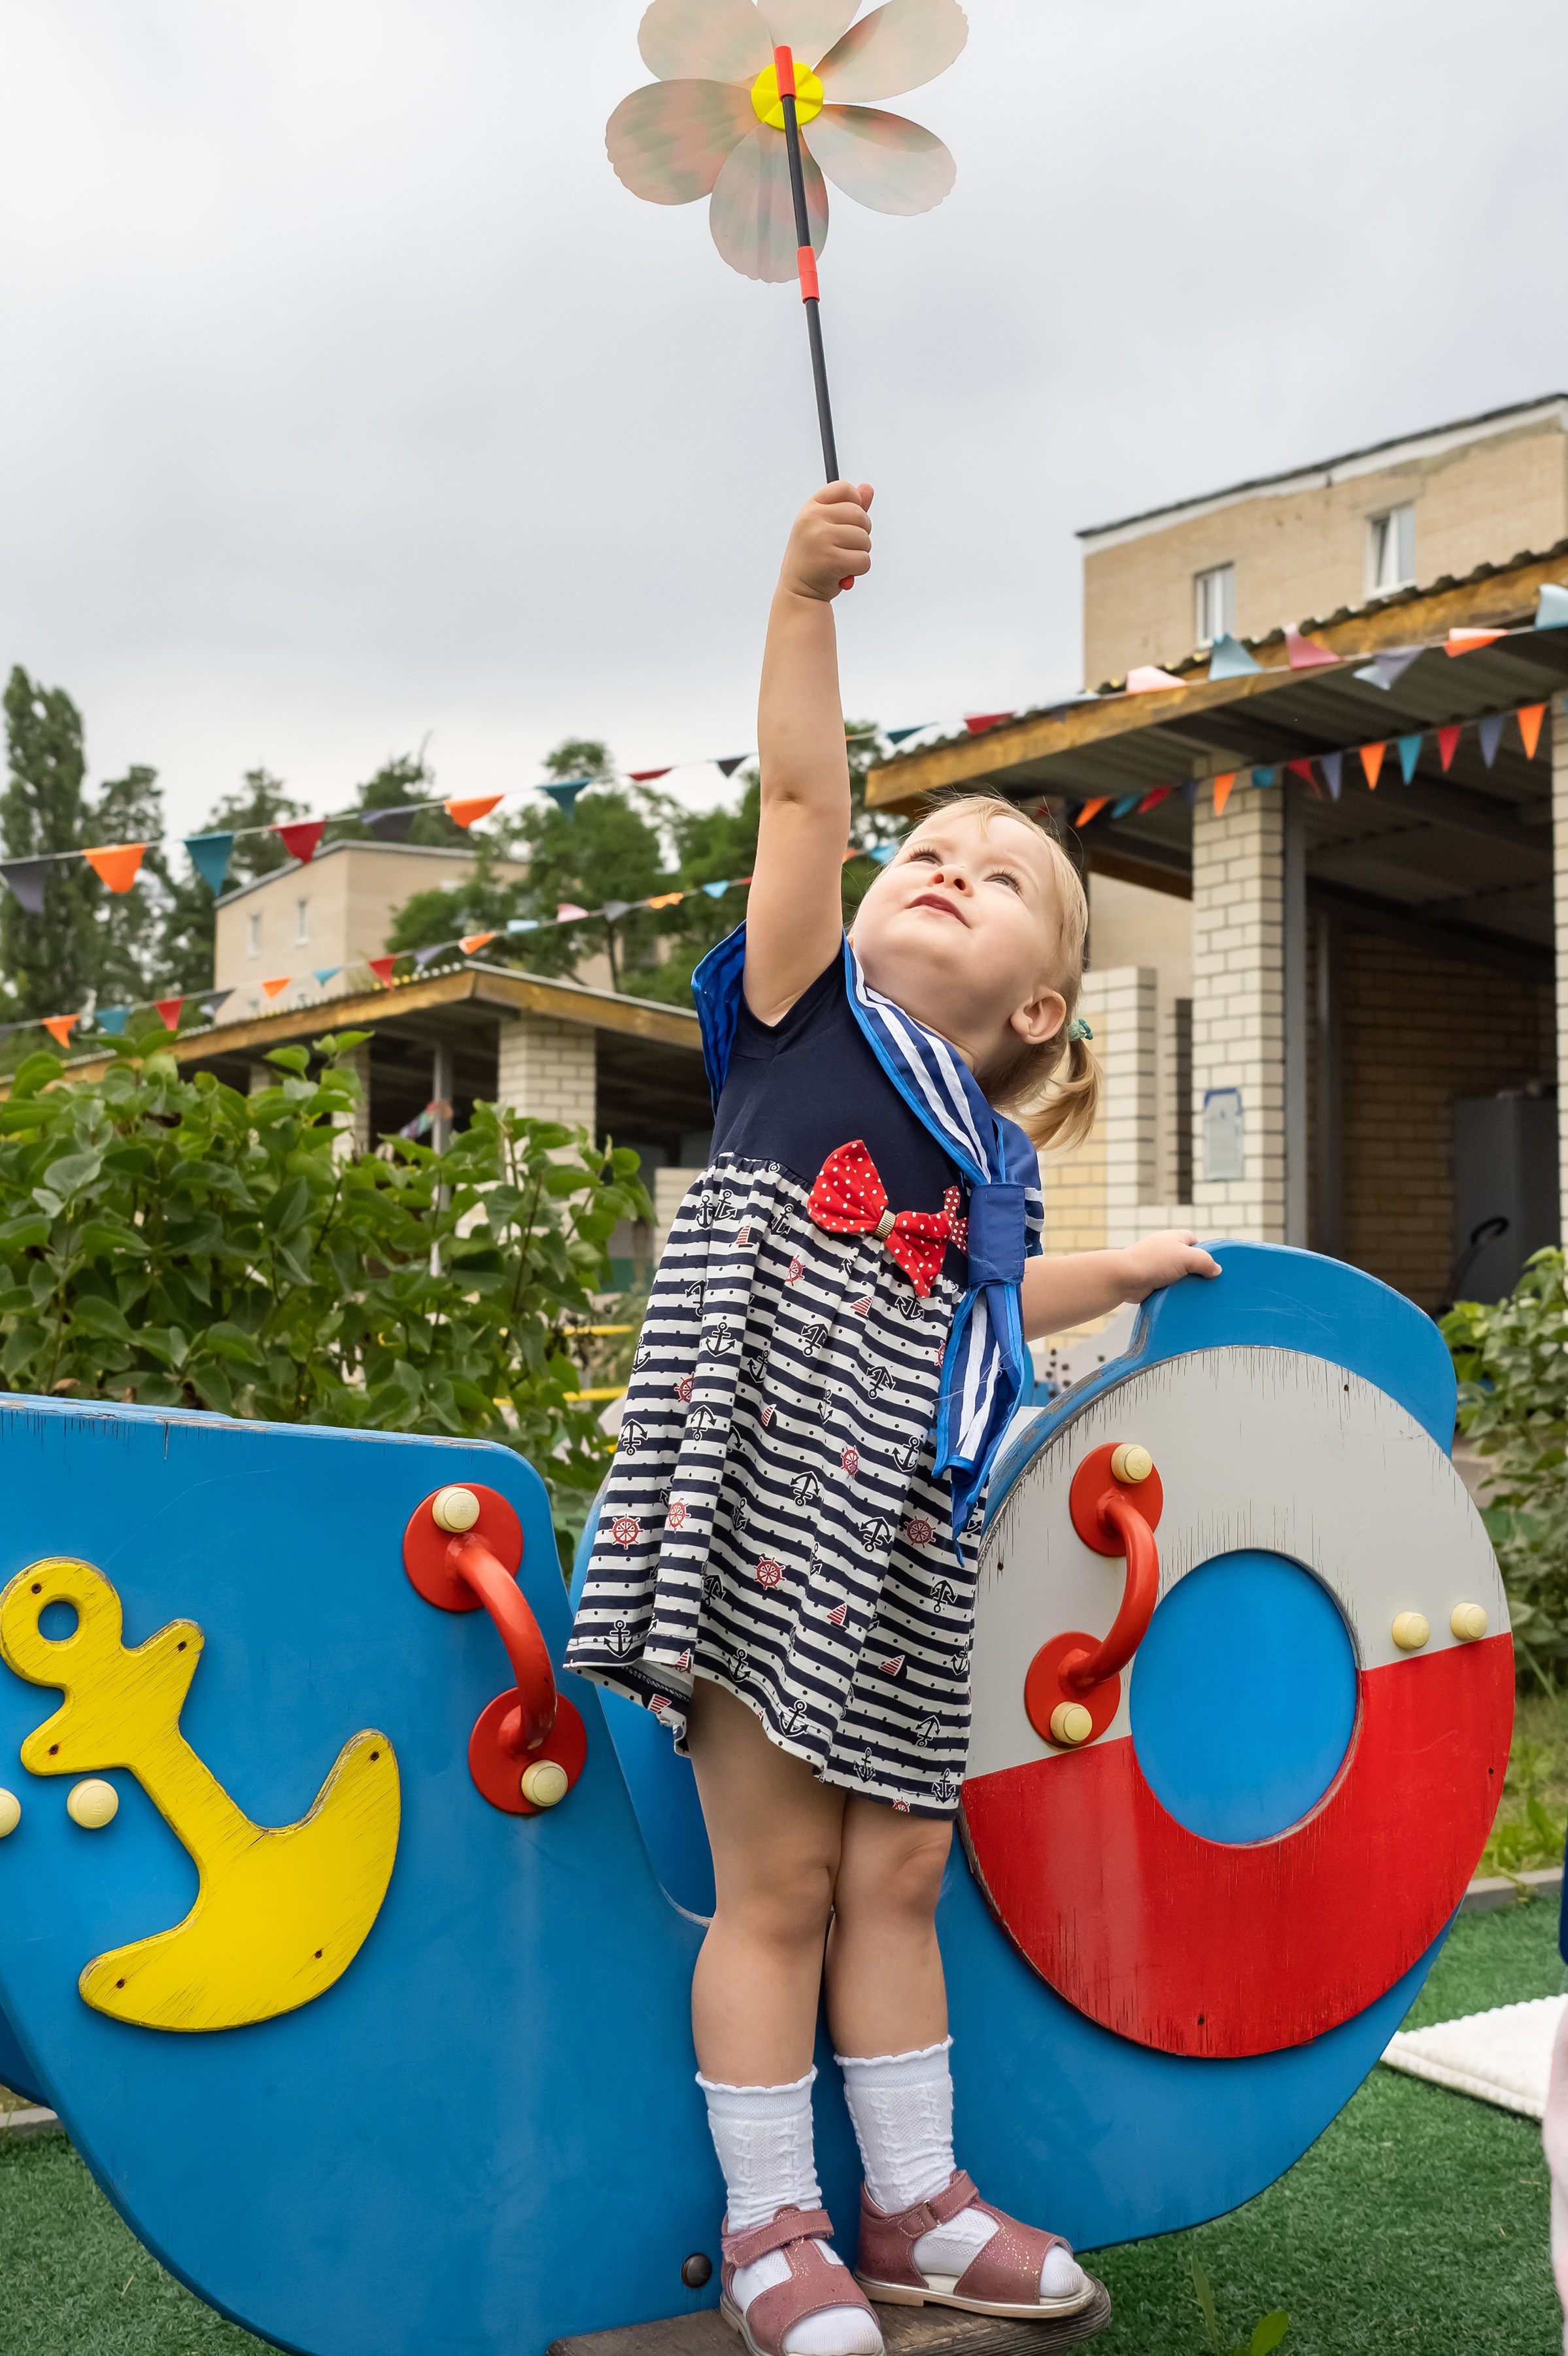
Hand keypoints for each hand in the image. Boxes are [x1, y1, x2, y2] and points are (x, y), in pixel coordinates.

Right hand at [779, 480, 872, 602]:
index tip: (850, 520)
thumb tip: (868, 488)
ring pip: (864, 538)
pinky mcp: (831, 560)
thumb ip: (846, 508)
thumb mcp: (825, 528)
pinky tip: (845, 572)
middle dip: (862, 533)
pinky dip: (859, 569)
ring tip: (843, 560)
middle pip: (859, 514)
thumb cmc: (814, 559)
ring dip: (861, 552)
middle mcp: (813, 519)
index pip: (844, 488)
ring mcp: (821, 538)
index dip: (855, 503)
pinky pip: (864, 559)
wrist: (799, 593)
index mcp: (810, 508)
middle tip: (847, 546)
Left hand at [1116, 1230, 1220, 1301]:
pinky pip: (1171, 1287)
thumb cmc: (1154, 1261)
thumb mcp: (1186, 1257)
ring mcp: (1159, 1266)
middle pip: (1189, 1261)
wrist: (1125, 1278)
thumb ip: (1205, 1261)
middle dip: (1198, 1272)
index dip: (1205, 1253)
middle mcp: (1166, 1250)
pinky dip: (1176, 1293)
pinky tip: (1185, 1301)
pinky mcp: (1154, 1282)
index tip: (1212, 1267)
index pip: (1195, 1242)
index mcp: (1175, 1237)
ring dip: (1187, 1285)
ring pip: (1181, 1276)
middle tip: (1209, 1284)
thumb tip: (1217, 1270)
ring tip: (1199, 1295)